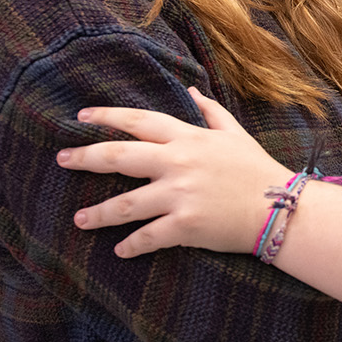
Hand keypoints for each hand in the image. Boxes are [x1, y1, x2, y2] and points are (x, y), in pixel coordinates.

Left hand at [57, 87, 293, 257]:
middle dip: (85, 158)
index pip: (138, 122)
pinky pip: (148, 237)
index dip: (107, 117)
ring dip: (98, 213)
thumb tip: (192, 90)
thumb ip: (210, 111)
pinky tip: (119, 251)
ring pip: (125, 204)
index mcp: (188, 138)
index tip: (81, 117)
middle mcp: (178, 163)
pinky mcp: (184, 225)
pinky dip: (131, 246)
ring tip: (80, 220)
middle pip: (119, 157)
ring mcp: (179, 195)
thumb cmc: (257, 169)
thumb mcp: (235, 133)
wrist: (279, 207)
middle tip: (62, 160)